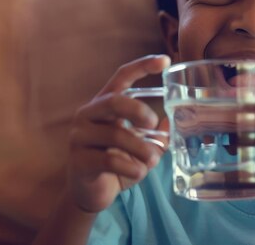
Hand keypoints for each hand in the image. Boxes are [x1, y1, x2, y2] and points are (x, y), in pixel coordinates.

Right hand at [66, 54, 170, 212]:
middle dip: (139, 111)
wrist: (91, 194)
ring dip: (141, 148)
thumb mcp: (141, 147)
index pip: (122, 76)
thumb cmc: (117, 164)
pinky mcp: (79, 160)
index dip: (143, 66)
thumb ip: (157, 135)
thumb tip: (175, 121)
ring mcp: (80, 137)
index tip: (165, 61)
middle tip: (153, 125)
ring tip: (152, 160)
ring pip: (115, 134)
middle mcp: (88, 115)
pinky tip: (139, 171)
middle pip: (114, 100)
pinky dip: (130, 166)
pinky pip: (109, 159)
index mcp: (104, 104)